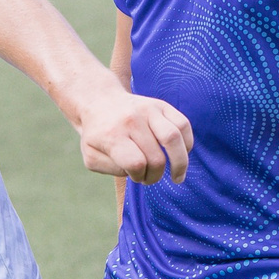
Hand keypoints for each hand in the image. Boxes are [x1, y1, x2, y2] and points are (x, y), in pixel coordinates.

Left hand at [72, 72, 192, 183]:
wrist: (100, 101)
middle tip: (149, 177)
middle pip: (156, 158)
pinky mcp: (161, 105)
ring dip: (179, 164)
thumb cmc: (97, 135)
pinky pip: (183, 125)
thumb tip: (137, 168)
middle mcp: (131, 120)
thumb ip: (111, 168)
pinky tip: (181, 155)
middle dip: (155, 175)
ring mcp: (148, 110)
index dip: (139, 176)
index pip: (136, 163)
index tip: (135, 176)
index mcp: (112, 135)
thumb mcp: (92, 157)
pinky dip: (187, 145)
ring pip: (174, 139)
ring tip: (177, 176)